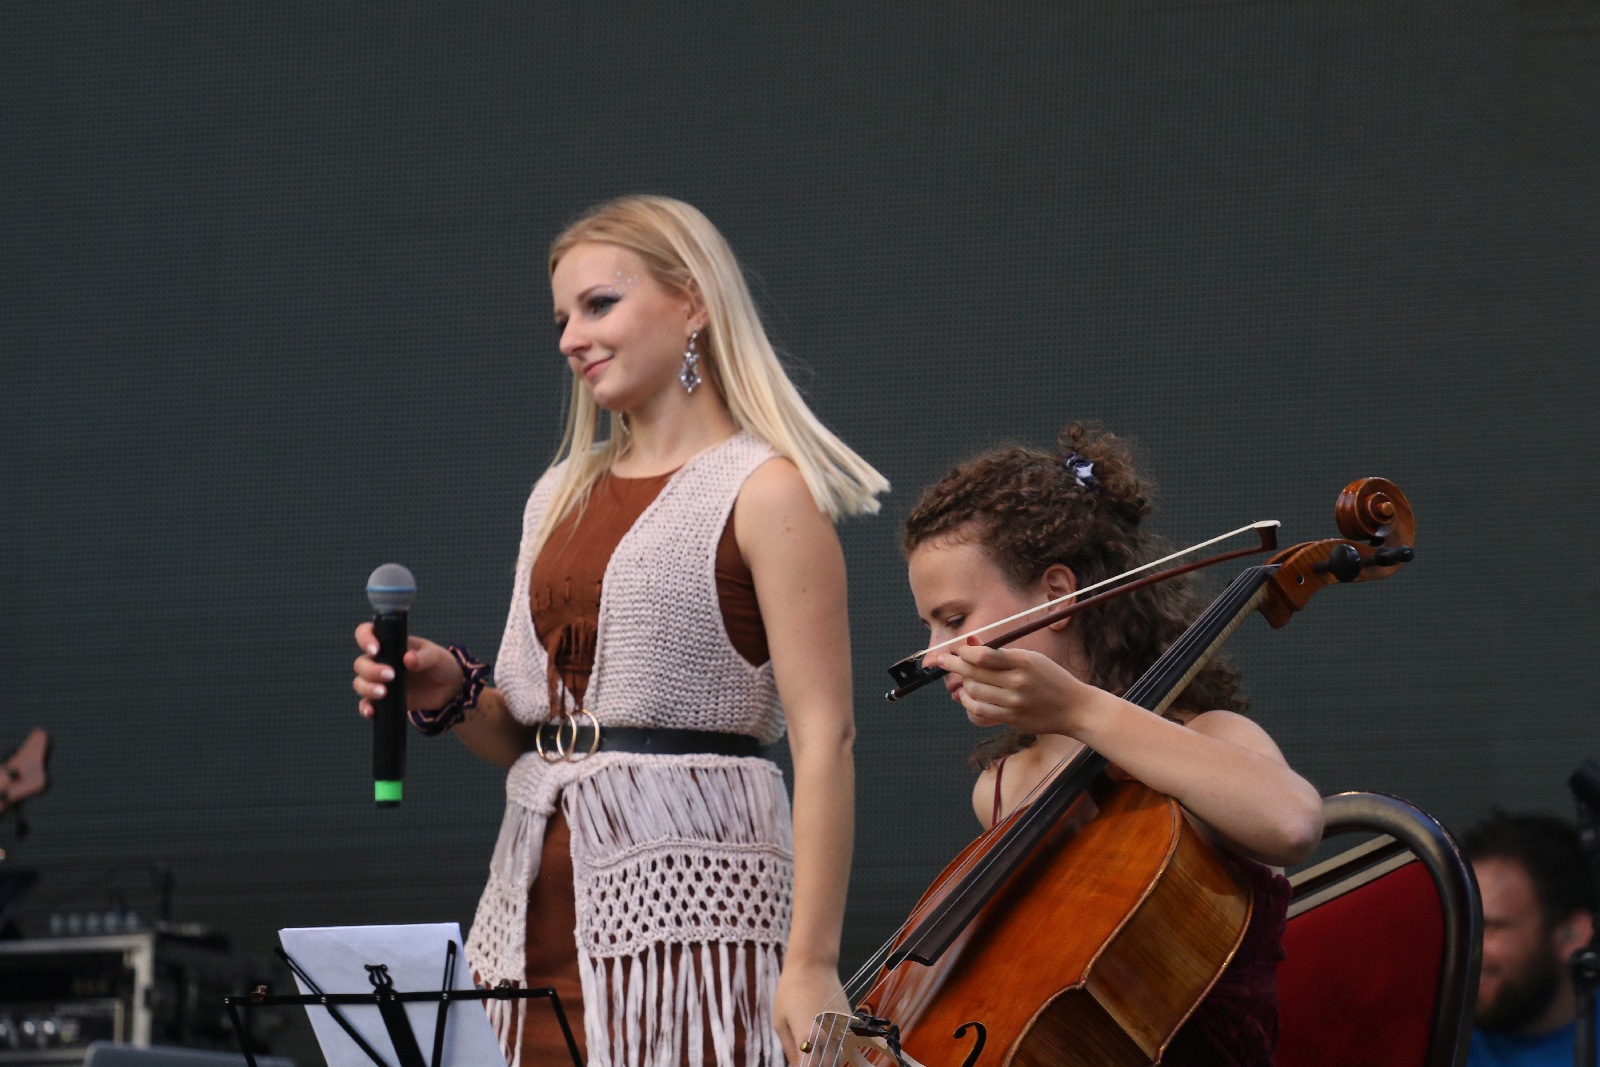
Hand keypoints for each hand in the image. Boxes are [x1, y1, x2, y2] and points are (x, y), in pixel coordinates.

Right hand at [351, 624, 463, 718]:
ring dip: (367, 688)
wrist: (448, 689)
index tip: (375, 649)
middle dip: (371, 670)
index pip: (367, 633)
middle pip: (361, 663)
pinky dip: (366, 707)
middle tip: (391, 675)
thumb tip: (408, 658)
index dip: (365, 638)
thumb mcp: (437, 657)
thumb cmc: (440, 665)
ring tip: (384, 693)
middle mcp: (381, 661)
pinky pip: (366, 703)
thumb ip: (424, 657)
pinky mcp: (383, 699)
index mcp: (391, 644)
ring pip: (360, 683)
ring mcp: (379, 681)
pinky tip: (372, 711)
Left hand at [772, 958, 846, 1063]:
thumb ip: (789, 1049)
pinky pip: (846, 1045)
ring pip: (839, 1060)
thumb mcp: (780, 1021)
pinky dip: (837, 1051)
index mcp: (807, 1037)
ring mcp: (840, 1029)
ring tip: (815, 1053)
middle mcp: (827, 1036)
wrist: (813, 963)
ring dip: (828, 1062)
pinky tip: (825, 1046)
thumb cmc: (790, 990)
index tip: (799, 1066)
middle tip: (805, 1059)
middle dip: (816, 1066)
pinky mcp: (848, 1021)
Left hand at [938, 641, 1085, 734]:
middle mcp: (1017, 682)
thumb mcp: (1030, 659)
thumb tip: (970, 643)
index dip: (963, 653)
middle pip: (973, 674)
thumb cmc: (1050, 678)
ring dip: (962, 685)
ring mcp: (1014, 703)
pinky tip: (967, 697)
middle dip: (953, 665)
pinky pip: (980, 711)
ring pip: (974, 693)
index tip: (955, 650)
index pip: (982, 656)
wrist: (1074, 708)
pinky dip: (969, 703)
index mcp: (1023, 662)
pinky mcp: (1012, 719)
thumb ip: (999, 653)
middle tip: (942, 661)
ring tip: (963, 680)